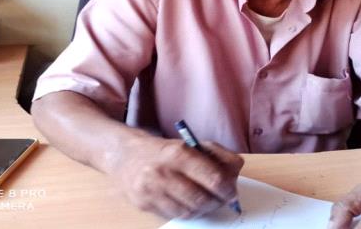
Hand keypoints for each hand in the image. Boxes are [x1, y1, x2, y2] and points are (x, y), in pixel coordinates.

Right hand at [105, 135, 243, 219]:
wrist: (124, 156)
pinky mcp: (144, 205)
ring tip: (204, 199)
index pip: (212, 178)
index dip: (227, 189)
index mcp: (178, 153)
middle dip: (217, 202)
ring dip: (202, 209)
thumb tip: (235, 172)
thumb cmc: (164, 151)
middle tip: (222, 199)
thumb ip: (218, 155)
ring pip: (189, 211)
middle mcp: (163, 172)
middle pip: (201, 199)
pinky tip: (187, 202)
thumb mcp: (192, 144)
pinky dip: (186, 211)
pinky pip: (174, 216)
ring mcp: (151, 191)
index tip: (231, 191)